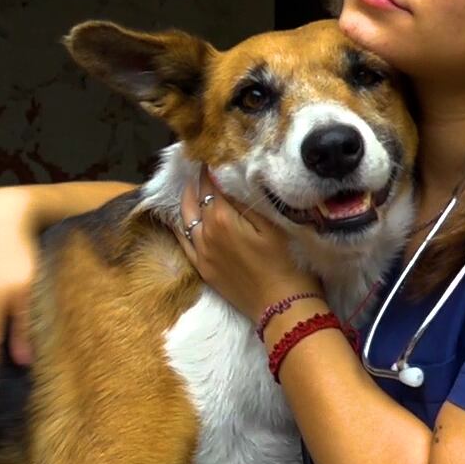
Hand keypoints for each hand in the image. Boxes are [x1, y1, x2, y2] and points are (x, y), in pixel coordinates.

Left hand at [177, 168, 319, 324]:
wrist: (282, 307)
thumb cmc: (286, 264)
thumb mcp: (272, 226)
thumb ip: (247, 202)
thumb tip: (230, 180)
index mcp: (223, 218)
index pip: (211, 186)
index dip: (211, 169)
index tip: (211, 156)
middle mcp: (205, 233)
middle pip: (195, 200)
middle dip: (197, 182)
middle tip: (200, 167)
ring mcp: (201, 253)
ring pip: (185, 219)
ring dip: (187, 201)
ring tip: (191, 187)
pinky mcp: (203, 269)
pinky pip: (183, 243)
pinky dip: (179, 227)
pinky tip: (177, 219)